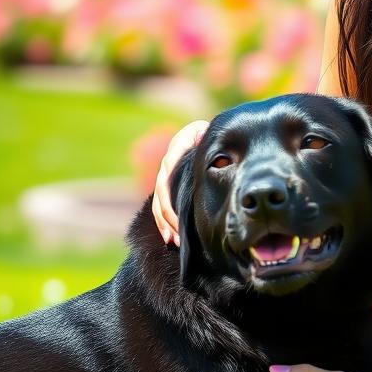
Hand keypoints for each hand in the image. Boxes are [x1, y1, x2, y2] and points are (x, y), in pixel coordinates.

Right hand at [152, 119, 208, 244]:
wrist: (206, 133)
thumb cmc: (213, 134)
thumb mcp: (210, 132)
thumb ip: (205, 137)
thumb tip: (203, 138)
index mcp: (178, 145)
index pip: (170, 169)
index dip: (171, 190)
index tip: (179, 210)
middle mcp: (168, 162)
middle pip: (163, 191)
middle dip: (170, 213)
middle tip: (180, 233)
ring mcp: (165, 175)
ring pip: (159, 202)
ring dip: (165, 222)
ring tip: (174, 240)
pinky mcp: (167, 187)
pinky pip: (159, 207)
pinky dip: (164, 223)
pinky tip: (169, 238)